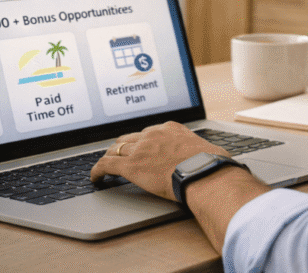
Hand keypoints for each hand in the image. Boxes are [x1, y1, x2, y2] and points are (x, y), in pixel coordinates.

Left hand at [89, 121, 229, 200]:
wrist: (204, 174)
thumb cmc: (211, 165)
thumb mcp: (207, 150)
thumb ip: (200, 151)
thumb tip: (212, 157)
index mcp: (170, 129)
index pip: (149, 132)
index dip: (142, 141)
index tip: (141, 147)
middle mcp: (153, 135)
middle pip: (129, 138)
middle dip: (123, 146)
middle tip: (119, 155)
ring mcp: (140, 149)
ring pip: (115, 149)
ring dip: (109, 157)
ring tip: (106, 165)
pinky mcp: (131, 165)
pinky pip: (106, 164)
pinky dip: (97, 170)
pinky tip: (95, 178)